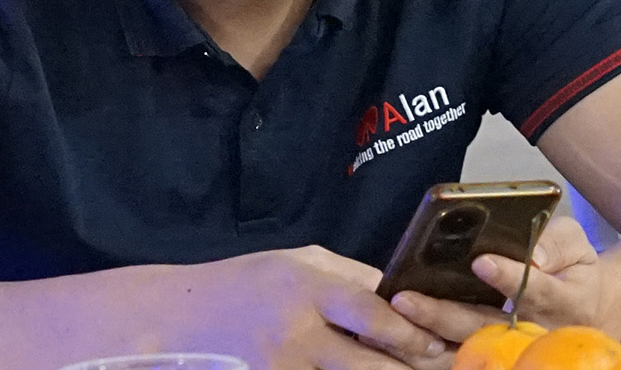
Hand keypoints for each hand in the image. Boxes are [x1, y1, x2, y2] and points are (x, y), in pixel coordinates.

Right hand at [186, 245, 452, 368]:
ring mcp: (282, 368)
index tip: (436, 345)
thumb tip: (394, 294)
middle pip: (368, 366)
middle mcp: (297, 332)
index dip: (410, 333)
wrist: (184, 316)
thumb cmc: (246, 283)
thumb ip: (346, 276)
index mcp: (306, 288)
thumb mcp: (295, 261)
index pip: (370, 314)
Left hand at [379, 216, 601, 346]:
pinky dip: (429, 346)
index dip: (509, 278)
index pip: (537, 290)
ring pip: (469, 347)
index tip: (480, 261)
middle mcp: (538, 334)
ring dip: (430, 332)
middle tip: (406, 298)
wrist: (590, 306)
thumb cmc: (572, 267)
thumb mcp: (575, 245)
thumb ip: (557, 242)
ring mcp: (515, 351)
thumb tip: (532, 254)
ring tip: (396, 310)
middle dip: (444, 314)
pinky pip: (461, 356)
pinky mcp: (495, 357)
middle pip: (488, 328)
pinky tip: (398, 331)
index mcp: (567, 303)